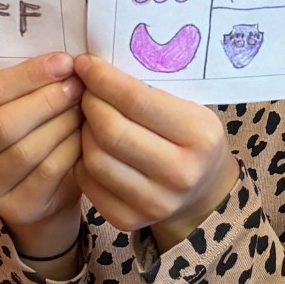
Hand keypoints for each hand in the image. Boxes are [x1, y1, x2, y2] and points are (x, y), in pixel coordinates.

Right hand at [0, 54, 84, 260]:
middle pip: (5, 123)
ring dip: (62, 124)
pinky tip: (85, 135)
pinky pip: (47, 173)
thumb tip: (64, 62)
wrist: (32, 189)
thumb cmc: (20, 132)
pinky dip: (71, 149)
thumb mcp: (10, 103)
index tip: (65, 62)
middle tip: (78, 86)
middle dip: (48, 100)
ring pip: (27, 150)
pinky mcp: (13, 209)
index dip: (31, 75)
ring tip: (84, 107)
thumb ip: (24, 83)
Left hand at [74, 55, 234, 247]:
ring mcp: (155, 202)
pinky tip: (90, 145)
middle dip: (88, 103)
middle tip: (83, 90)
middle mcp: (181, 173)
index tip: (85, 64)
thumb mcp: (189, 107)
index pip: (137, 100)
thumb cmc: (191, 138)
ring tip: (88, 117)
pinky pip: (88, 182)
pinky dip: (81, 158)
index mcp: (200, 135)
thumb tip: (96, 65)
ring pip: (94, 158)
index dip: (103, 79)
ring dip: (83, 131)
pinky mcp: (129, 220)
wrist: (203, 192)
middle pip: (111, 130)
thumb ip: (150, 89)